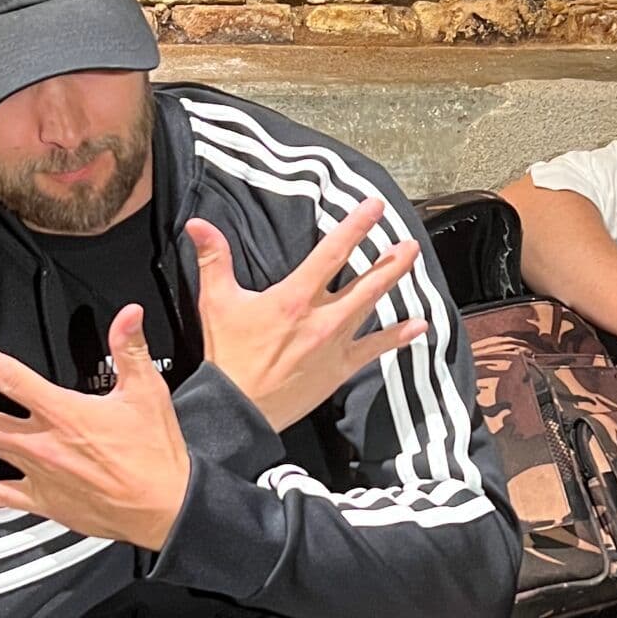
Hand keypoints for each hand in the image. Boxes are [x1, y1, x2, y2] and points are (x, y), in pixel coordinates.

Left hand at [0, 308, 190, 551]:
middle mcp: (44, 443)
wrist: (166, 507)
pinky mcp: (45, 503)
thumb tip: (128, 311)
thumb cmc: (156, 449)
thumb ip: (130, 350)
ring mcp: (41, 475)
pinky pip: (2, 498)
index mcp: (65, 412)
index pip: (12, 378)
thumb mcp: (148, 393)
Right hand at [186, 195, 427, 431]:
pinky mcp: (339, 369)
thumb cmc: (227, 356)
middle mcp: (321, 319)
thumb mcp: (216, 302)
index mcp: (294, 298)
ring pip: (372, 308)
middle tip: (409, 241)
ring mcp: (334, 345)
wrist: (238, 409)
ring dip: (393, 284)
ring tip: (412, 263)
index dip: (356, 227)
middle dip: (389, 259)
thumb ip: (214, 259)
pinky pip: (374, 350)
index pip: (332, 253)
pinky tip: (418, 326)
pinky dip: (397, 337)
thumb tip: (198, 225)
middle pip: (365, 282)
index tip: (375, 208)